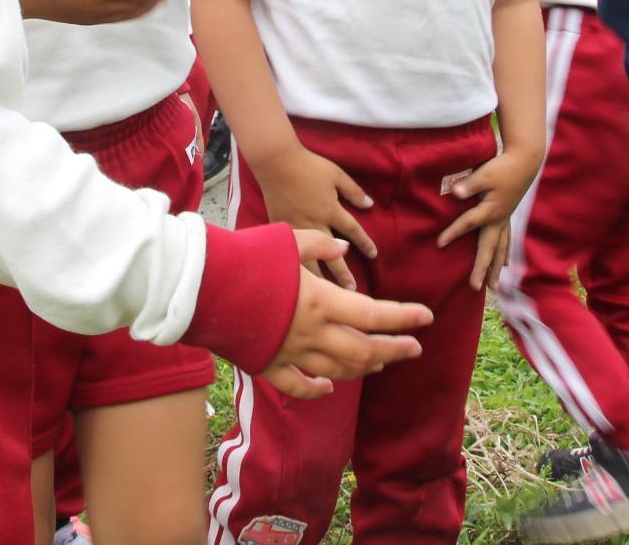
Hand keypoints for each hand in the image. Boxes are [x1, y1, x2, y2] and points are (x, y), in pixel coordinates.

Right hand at [252, 144, 375, 288]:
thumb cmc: (308, 166)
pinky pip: (289, 251)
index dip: (365, 244)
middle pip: (332, 254)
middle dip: (343, 272)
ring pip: (310, 258)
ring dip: (320, 276)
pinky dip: (295, 265)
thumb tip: (369, 204)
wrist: (276, 162)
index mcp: (331, 210)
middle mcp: (316, 223)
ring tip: (325, 293)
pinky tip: (297, 278)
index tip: (373, 255)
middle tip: (353, 290)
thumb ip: (353, 191)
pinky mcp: (280, 227)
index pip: (353, 232)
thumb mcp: (336, 174)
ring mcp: (297, 227)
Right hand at [260, 232, 431, 399]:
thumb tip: (344, 249)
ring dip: (365, 367)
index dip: (403, 318)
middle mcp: (312, 333)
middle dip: (394, 349)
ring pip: (338, 369)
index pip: (374, 315)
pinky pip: (298, 386)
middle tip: (414, 346)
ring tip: (382, 360)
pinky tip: (329, 386)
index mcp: (321, 301)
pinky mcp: (268, 365)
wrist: (202, 286)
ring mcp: (290, 354)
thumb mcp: (288, 240)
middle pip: (364, 350)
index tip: (426, 318)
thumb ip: (320, 245)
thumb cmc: (246, 256)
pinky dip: (317, 389)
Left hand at [436, 148, 539, 289]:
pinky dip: (506, 254)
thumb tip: (455, 193)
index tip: (439, 243)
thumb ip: (469, 184)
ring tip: (493, 286)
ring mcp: (505, 219)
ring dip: (496, 268)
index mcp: (490, 210)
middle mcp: (498, 219)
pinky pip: (507, 241)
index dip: (453, 233)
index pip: (469, 223)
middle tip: (475, 287)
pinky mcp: (508, 216)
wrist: (525, 162)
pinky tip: (507, 265)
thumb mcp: (484, 173)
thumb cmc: (502, 167)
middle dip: (482, 269)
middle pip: (489, 249)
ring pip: (501, 249)